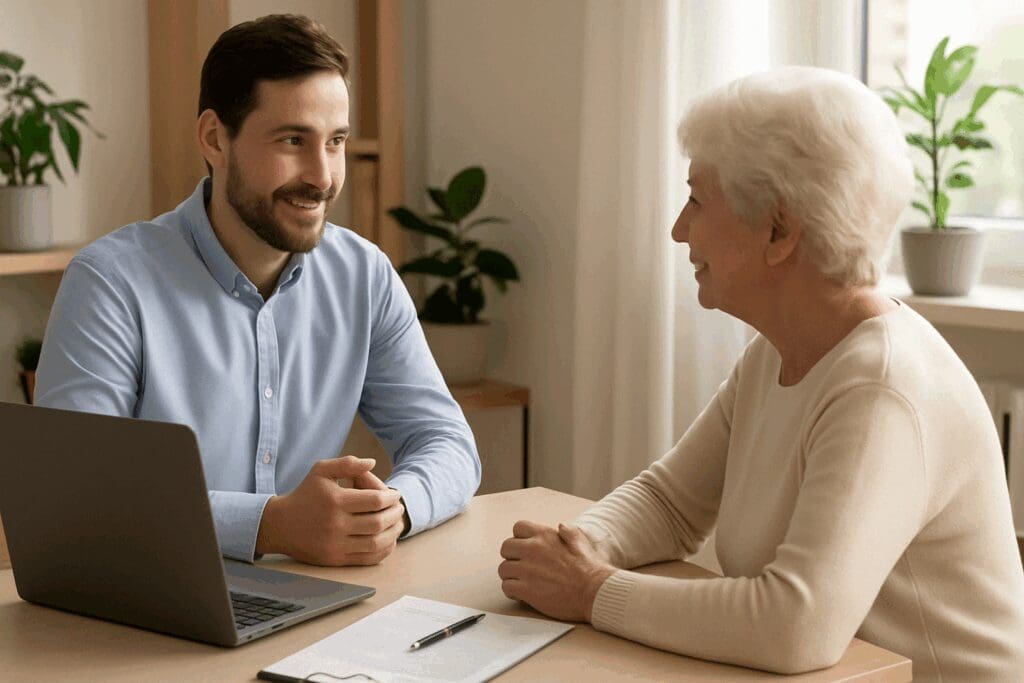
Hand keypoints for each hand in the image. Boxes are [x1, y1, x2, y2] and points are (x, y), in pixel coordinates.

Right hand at [256, 456, 404, 565]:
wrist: (280, 525)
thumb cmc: (305, 494)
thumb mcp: (321, 471)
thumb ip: (347, 464)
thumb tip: (373, 462)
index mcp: (335, 501)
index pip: (375, 501)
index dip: (391, 497)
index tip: (395, 495)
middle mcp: (336, 524)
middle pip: (378, 522)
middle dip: (395, 514)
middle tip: (399, 508)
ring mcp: (335, 544)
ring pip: (376, 543)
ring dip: (393, 533)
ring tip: (397, 523)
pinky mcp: (335, 559)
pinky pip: (367, 558)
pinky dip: (383, 550)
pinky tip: (388, 540)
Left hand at [498, 520, 615, 621]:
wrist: (594, 592)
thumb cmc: (590, 568)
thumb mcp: (581, 541)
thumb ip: (568, 531)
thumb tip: (561, 526)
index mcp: (545, 536)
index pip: (518, 528)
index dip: (520, 538)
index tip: (525, 549)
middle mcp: (532, 549)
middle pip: (506, 548)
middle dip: (512, 557)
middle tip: (521, 566)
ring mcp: (527, 570)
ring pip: (503, 569)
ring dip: (511, 576)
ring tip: (521, 582)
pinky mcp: (526, 590)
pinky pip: (506, 587)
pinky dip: (511, 591)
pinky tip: (521, 594)